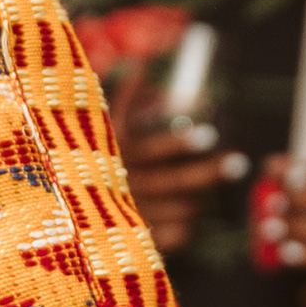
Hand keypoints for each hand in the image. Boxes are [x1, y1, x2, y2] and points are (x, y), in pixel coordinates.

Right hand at [109, 68, 244, 255]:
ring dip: (197, 200)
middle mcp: (123, 186)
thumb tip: (141, 66)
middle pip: (175, 181)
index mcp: (117, 156)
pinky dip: (184, 227)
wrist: (67, 214)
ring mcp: (130, 216)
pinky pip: (173, 236)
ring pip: (180, 209)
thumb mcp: (104, 130)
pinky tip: (188, 219)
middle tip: (238, 163)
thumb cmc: (92, 162)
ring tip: (207, 193)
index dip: (181, 143)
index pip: (153, 150)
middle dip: (209, 173)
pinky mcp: (135, 239)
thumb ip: (122, 100)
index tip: (211, 135)